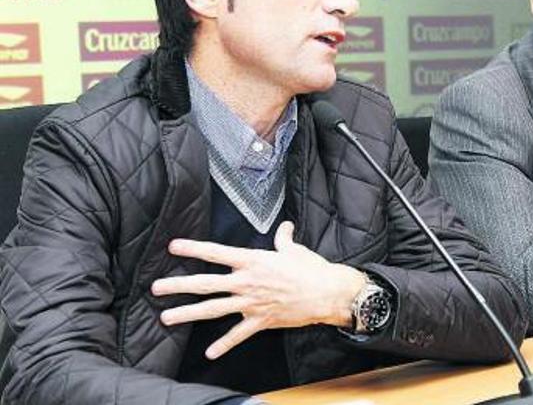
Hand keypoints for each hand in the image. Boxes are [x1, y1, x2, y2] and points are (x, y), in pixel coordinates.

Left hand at [151, 221, 365, 358]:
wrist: (327, 293)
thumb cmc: (311, 268)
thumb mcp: (294, 249)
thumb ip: (283, 238)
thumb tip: (285, 227)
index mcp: (253, 261)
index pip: (216, 253)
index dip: (193, 249)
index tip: (173, 247)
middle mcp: (246, 281)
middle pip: (205, 284)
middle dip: (178, 285)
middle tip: (156, 288)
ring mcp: (251, 303)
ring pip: (213, 309)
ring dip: (188, 313)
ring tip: (166, 317)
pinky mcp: (260, 320)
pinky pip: (238, 334)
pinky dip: (224, 344)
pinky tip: (209, 353)